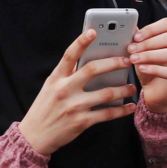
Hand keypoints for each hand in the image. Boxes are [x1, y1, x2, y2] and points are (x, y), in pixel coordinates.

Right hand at [19, 29, 136, 154]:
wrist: (34, 136)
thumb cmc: (45, 108)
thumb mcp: (51, 87)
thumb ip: (67, 75)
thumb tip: (90, 61)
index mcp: (56, 78)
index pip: (70, 55)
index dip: (81, 42)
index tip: (94, 31)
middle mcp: (64, 90)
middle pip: (92, 70)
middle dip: (113, 63)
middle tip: (127, 60)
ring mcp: (73, 106)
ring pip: (105, 93)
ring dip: (122, 89)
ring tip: (132, 87)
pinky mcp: (81, 122)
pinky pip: (107, 114)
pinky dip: (121, 110)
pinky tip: (130, 106)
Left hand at [127, 17, 166, 112]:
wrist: (155, 93)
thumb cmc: (151, 69)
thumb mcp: (143, 52)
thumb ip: (140, 39)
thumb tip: (131, 27)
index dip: (151, 29)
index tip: (136, 37)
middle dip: (148, 43)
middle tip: (132, 49)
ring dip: (150, 55)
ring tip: (134, 59)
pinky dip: (155, 69)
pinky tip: (142, 68)